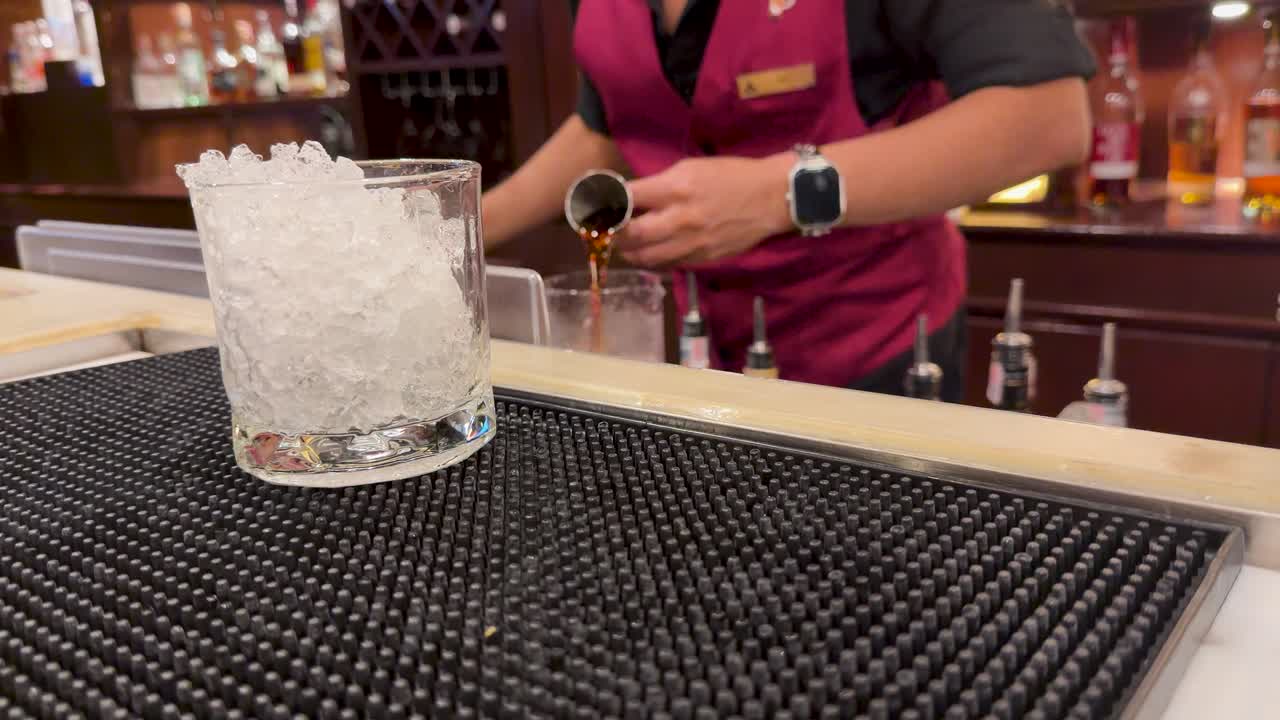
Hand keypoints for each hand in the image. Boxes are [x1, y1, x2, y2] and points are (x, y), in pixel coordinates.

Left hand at [619, 155, 792, 267]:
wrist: (770, 198)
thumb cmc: (731, 176)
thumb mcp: (691, 168)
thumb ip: (660, 185)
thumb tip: (633, 198)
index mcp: (675, 188)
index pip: (628, 199)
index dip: (607, 203)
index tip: (597, 205)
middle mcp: (679, 218)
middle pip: (631, 235)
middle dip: (614, 234)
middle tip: (608, 231)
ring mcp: (691, 243)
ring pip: (646, 257)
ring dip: (629, 253)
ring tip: (625, 245)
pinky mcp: (702, 258)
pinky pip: (668, 265)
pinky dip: (653, 261)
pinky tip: (650, 253)